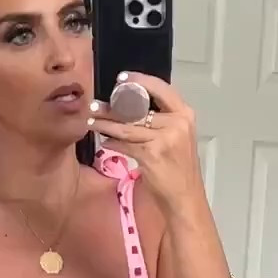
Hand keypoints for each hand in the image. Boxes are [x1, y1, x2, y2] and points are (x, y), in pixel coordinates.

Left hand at [90, 73, 204, 213]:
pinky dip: (113, 143)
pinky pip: (126, 145)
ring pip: (128, 127)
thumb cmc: (180, 170)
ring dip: (107, 124)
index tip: (121, 79)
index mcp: (185, 115)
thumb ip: (162, 122)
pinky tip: (104, 141)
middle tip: (95, 105)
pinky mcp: (152, 154)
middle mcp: (177, 123)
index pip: (161, 89)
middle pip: (139, 109)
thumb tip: (133, 109)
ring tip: (92, 120)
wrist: (185, 198)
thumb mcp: (178, 139)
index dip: (140, 81)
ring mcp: (165, 138)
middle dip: (114, 107)